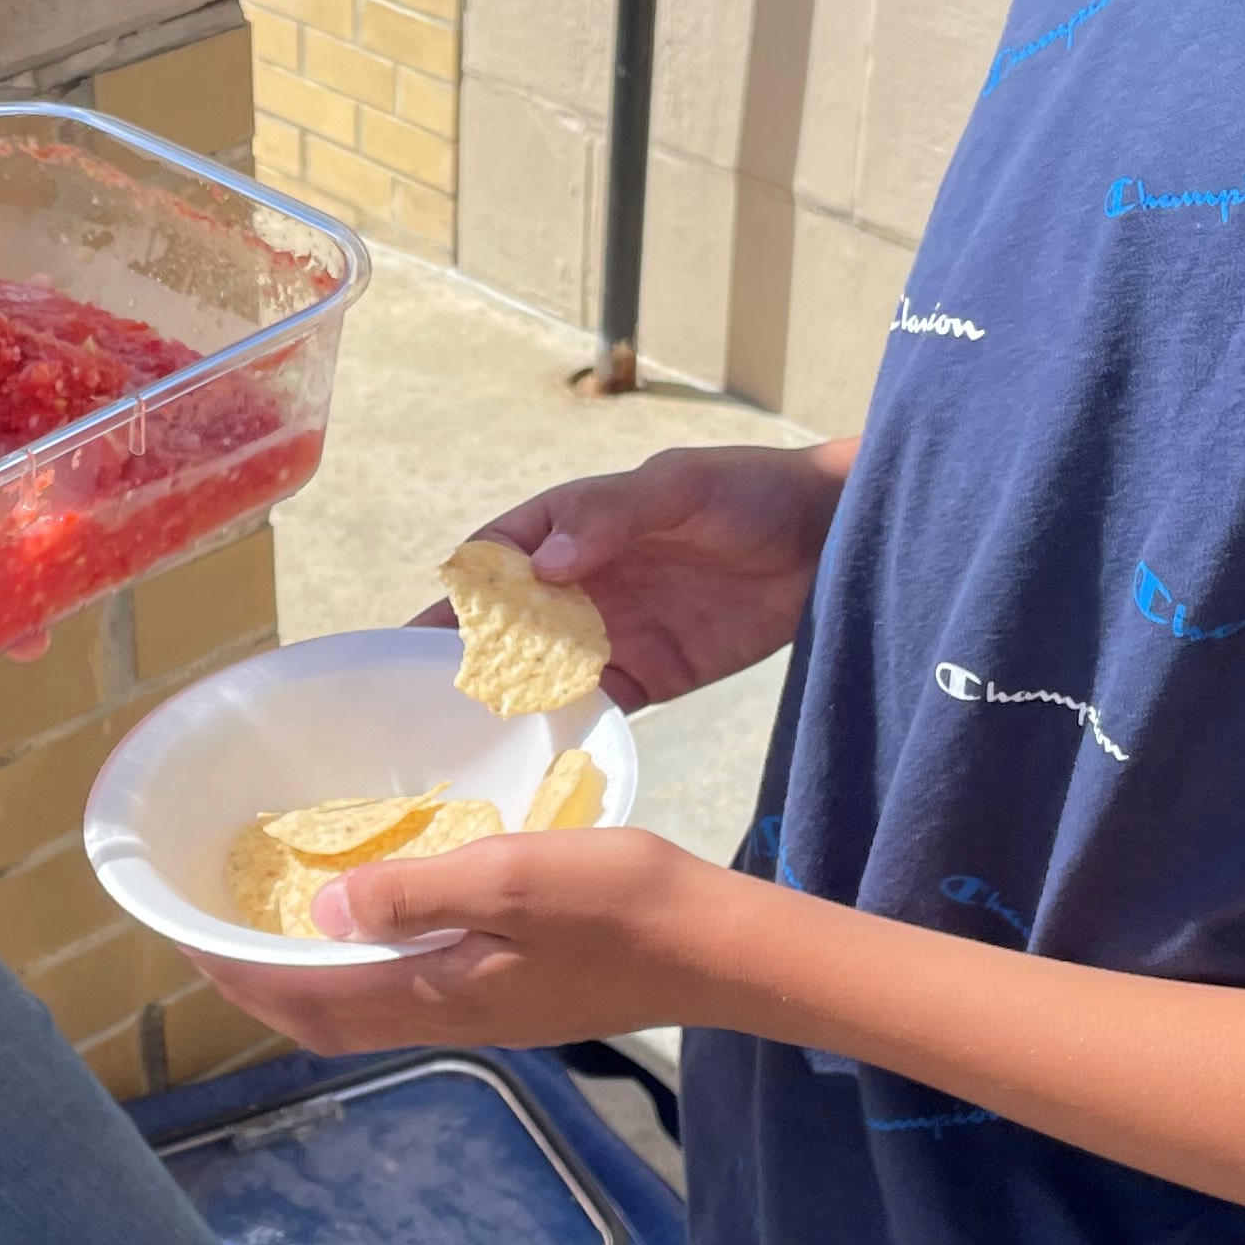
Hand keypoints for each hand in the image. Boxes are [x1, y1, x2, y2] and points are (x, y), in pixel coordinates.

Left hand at [188, 826, 731, 1053]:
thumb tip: (323, 913)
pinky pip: (408, 994)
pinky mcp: (515, 999)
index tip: (185, 938)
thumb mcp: (516, 878)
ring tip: (269, 933)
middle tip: (208, 936)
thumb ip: (419, 895)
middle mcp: (451, 1017)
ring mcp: (486, 1014)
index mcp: (440, 994)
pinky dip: (363, 971)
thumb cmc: (624, 903)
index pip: (311, 1002)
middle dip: (258, 988)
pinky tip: (373, 928)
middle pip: (327, 1021)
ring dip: (307, 984)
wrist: (720, 949)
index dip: (240, 977)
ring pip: (366, 1011)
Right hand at [419, 441, 851, 709]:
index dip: (453, 598)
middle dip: (460, 662)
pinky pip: (594, 708)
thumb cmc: (749, 492)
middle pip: (502, 626)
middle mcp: (578, 584)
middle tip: (416, 711)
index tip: (414, 641)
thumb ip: (610, 516)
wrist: (831, 540)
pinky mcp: (650, 676)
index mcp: (570, 526)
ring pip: (539, 674)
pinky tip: (536, 758)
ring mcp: (611, 633)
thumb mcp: (676, 486)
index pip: (493, 560)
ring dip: (505, 704)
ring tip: (460, 745)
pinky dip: (565, 731)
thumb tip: (543, 565)